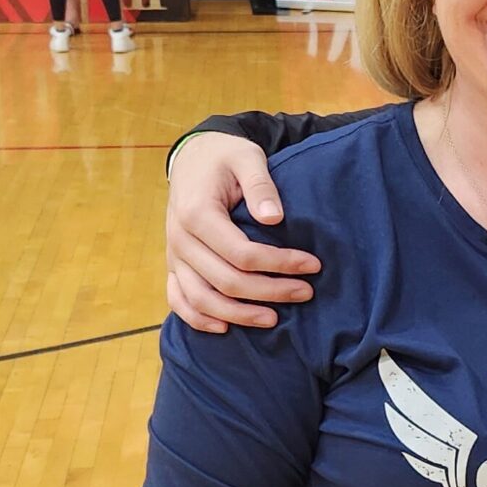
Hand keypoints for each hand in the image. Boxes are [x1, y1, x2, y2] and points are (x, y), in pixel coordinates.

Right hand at [166, 134, 319, 331]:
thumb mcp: (247, 157)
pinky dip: (198, 318)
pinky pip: (178, 299)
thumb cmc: (225, 157)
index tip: (312, 265)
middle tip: (306, 293)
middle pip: (226, 281)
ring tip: (274, 319)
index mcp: (198, 213)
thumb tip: (275, 219)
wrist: (194, 157)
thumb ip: (261, 185)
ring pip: (202, 298)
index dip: (280, 264)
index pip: (242, 253)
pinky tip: (225, 329)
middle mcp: (180, 238)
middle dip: (269, 292)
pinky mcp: (174, 263)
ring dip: (238, 315)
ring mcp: (174, 254)